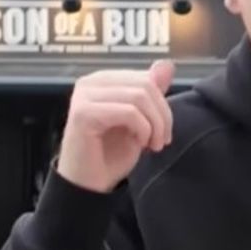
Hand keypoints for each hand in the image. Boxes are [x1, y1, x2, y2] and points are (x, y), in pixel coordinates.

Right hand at [57, 60, 174, 193]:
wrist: (89, 185)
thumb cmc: (110, 155)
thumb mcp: (141, 121)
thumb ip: (150, 93)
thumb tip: (167, 64)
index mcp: (103, 80)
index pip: (146, 78)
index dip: (162, 105)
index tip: (164, 132)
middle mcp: (91, 82)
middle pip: (145, 85)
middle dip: (162, 116)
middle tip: (161, 141)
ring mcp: (84, 95)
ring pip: (139, 97)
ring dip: (154, 125)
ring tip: (152, 145)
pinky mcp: (83, 112)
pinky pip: (128, 112)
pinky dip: (143, 129)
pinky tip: (140, 144)